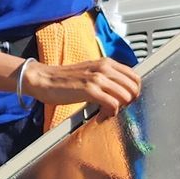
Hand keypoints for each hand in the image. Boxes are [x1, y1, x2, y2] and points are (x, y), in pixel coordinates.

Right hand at [24, 55, 141, 116]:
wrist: (44, 79)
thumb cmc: (64, 79)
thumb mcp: (90, 72)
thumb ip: (106, 78)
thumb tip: (120, 91)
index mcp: (106, 63)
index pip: (135, 76)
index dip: (134, 91)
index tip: (126, 101)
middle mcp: (104, 68)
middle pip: (133, 88)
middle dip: (129, 102)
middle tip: (118, 109)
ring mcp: (97, 78)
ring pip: (126, 96)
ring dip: (120, 108)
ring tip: (107, 113)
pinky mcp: (90, 90)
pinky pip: (113, 104)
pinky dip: (110, 113)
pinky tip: (101, 115)